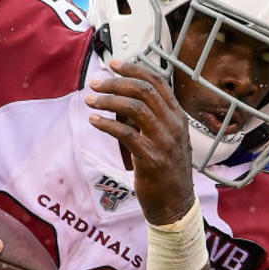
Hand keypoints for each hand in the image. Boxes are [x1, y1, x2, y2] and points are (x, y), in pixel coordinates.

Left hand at [85, 59, 195, 225]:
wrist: (175, 205)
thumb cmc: (166, 172)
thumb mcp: (164, 139)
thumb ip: (148, 119)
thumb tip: (120, 101)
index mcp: (178, 117)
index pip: (158, 82)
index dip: (134, 69)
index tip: (114, 64)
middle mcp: (174, 125)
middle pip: (145, 90)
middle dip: (117, 82)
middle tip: (96, 82)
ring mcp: (165, 142)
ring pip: (136, 108)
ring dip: (109, 100)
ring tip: (90, 100)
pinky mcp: (152, 159)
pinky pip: (127, 133)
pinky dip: (107, 124)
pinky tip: (94, 121)